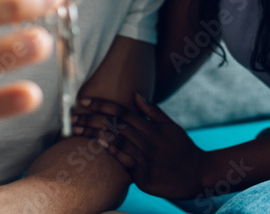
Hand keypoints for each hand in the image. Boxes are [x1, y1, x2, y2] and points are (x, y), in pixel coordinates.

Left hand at [72, 94, 206, 199]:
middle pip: (114, 125)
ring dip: (93, 134)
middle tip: (71, 115)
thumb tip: (135, 95)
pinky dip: (111, 152)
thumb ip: (152, 112)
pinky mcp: (144, 176)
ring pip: (115, 142)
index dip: (102, 104)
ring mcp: (145, 158)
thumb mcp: (171, 126)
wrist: (198, 174)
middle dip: (91, 118)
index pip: (122, 111)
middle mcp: (147, 140)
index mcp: (152, 127)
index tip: (84, 100)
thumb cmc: (183, 149)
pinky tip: (97, 145)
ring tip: (75, 129)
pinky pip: (124, 162)